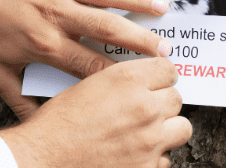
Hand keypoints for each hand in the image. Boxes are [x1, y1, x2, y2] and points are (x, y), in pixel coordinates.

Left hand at [0, 0, 172, 119]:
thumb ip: (19, 99)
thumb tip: (39, 121)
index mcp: (45, 44)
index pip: (90, 65)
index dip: (118, 76)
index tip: (139, 83)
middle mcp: (56, 14)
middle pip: (108, 29)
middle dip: (140, 41)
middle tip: (164, 51)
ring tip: (163, 8)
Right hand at [0, 58, 190, 167]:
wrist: (44, 159)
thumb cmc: (57, 126)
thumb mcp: (88, 87)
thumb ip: (120, 82)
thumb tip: (140, 83)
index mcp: (127, 80)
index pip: (167, 68)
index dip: (162, 76)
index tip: (159, 81)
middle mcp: (144, 107)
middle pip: (176, 98)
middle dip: (163, 103)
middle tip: (147, 109)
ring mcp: (150, 141)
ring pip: (181, 128)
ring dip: (168, 129)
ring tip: (149, 132)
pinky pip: (166, 159)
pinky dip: (155, 158)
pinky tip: (135, 155)